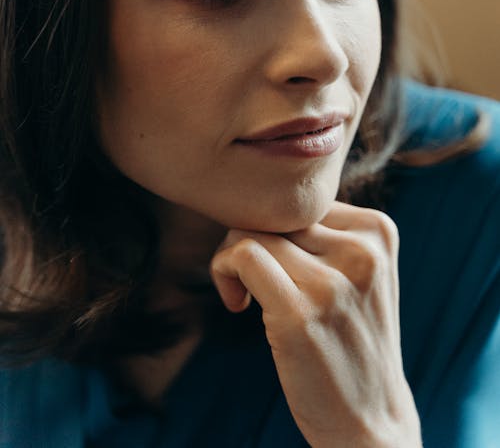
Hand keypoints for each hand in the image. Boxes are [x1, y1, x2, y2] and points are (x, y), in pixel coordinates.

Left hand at [210, 203, 421, 447]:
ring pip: (254, 231)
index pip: (302, 199)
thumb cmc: (351, 339)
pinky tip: (236, 303)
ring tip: (244, 294)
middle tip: (250, 280)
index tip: (276, 266)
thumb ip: (322, 232)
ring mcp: (334, 281)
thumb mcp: (358, 272)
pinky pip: (243, 255)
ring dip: (232, 258)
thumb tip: (256, 199)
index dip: (277, 227)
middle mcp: (363, 249)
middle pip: (276, 212)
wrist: (371, 420)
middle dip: (251, 239)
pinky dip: (224, 269)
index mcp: (378, 230)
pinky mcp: (301, 311)